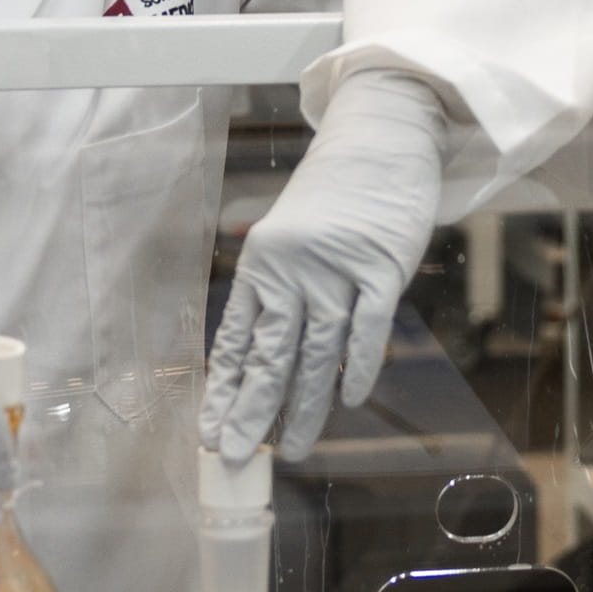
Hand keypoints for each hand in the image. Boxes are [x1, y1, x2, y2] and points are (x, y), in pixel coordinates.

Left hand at [205, 71, 447, 462]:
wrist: (381, 135)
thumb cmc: (338, 192)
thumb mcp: (292, 234)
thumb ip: (282, 289)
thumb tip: (268, 353)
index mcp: (263, 263)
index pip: (236, 338)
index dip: (224, 389)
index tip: (210, 431)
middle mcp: (293, 268)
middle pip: (270, 352)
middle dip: (252, 411)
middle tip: (236, 455)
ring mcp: (337, 268)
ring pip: (316, 351)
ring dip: (304, 406)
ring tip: (294, 450)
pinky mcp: (382, 266)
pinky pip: (367, 327)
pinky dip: (359, 366)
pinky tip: (347, 401)